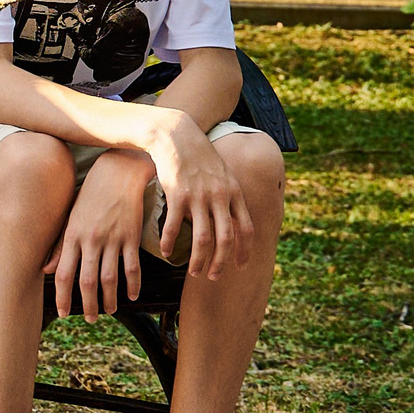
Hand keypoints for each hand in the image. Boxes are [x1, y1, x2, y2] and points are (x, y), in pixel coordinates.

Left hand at [53, 149, 153, 320]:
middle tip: (90, 320)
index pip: (64, 273)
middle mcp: (91, 240)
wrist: (117, 173)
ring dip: (110, 299)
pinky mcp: (131, 236)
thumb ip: (59, 245)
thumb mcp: (70, 218)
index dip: (63, 296)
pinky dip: (133, 284)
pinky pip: (132, 266)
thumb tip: (47, 270)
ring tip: (109, 310)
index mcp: (72, 236)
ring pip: (110, 278)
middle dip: (88, 304)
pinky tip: (132, 295)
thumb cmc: (90, 196)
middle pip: (87, 281)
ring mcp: (112, 239)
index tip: (63, 313)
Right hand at [143, 114, 253, 279]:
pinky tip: (167, 252)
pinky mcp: (177, 195)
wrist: (177, 135)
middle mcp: (219, 197)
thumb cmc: (199, 156)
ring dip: (199, 260)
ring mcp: (198, 196)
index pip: (246, 228)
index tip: (240, 267)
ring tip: (193, 272)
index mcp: (234, 193)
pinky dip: (170, 242)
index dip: (245, 251)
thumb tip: (233, 217)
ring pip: (202, 238)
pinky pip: (174, 226)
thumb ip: (229, 195)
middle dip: (221, 263)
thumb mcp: (222, 173)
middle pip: (225, 239)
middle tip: (213, 277)